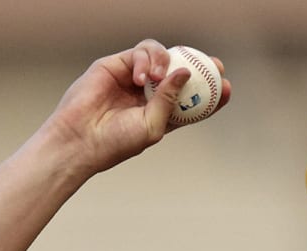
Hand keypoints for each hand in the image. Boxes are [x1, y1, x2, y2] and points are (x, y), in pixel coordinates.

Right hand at [41, 40, 231, 175]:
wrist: (81, 138)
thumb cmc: (116, 142)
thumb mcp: (153, 126)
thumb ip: (170, 100)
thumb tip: (185, 73)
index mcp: (162, 113)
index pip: (192, 99)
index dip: (211, 92)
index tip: (226, 88)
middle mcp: (150, 93)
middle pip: (180, 71)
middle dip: (200, 65)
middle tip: (214, 64)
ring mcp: (134, 77)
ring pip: (161, 56)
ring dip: (166, 61)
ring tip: (159, 77)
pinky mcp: (117, 65)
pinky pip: (140, 52)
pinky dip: (146, 60)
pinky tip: (142, 78)